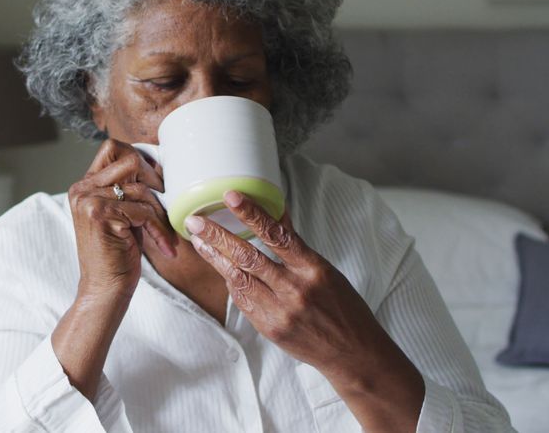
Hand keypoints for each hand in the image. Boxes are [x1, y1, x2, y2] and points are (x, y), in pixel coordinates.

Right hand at [67, 139, 177, 300]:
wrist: (104, 289)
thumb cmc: (117, 253)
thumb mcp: (121, 213)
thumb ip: (128, 188)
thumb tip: (157, 164)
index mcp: (84, 185)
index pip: (113, 147)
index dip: (140, 159)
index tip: (156, 182)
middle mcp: (81, 188)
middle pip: (129, 160)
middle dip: (154, 182)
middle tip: (163, 207)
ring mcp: (88, 200)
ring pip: (140, 189)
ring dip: (160, 213)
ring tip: (165, 234)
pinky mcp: (100, 215)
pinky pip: (143, 210)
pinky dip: (158, 229)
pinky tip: (164, 247)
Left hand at [185, 190, 423, 431]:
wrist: (353, 353)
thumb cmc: (342, 307)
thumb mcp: (326, 270)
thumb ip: (296, 248)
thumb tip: (276, 215)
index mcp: (313, 269)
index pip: (277, 235)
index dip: (252, 214)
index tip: (231, 196)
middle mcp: (295, 290)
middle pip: (248, 257)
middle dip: (218, 236)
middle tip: (196, 221)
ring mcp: (280, 311)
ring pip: (238, 278)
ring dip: (215, 257)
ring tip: (198, 241)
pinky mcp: (269, 329)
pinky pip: (243, 300)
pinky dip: (230, 282)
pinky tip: (220, 267)